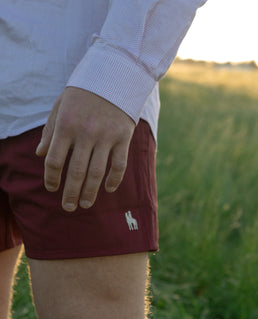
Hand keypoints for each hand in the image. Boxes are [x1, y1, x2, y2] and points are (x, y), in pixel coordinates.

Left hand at [36, 87, 135, 211]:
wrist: (114, 75)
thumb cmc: (84, 92)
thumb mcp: (60, 106)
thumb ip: (50, 130)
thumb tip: (39, 154)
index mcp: (66, 125)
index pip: (53, 160)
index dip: (51, 178)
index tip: (51, 188)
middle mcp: (85, 134)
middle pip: (75, 172)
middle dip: (70, 193)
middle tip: (68, 208)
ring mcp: (106, 137)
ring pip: (97, 172)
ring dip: (90, 192)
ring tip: (85, 204)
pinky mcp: (123, 137)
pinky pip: (119, 164)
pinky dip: (115, 180)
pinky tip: (110, 189)